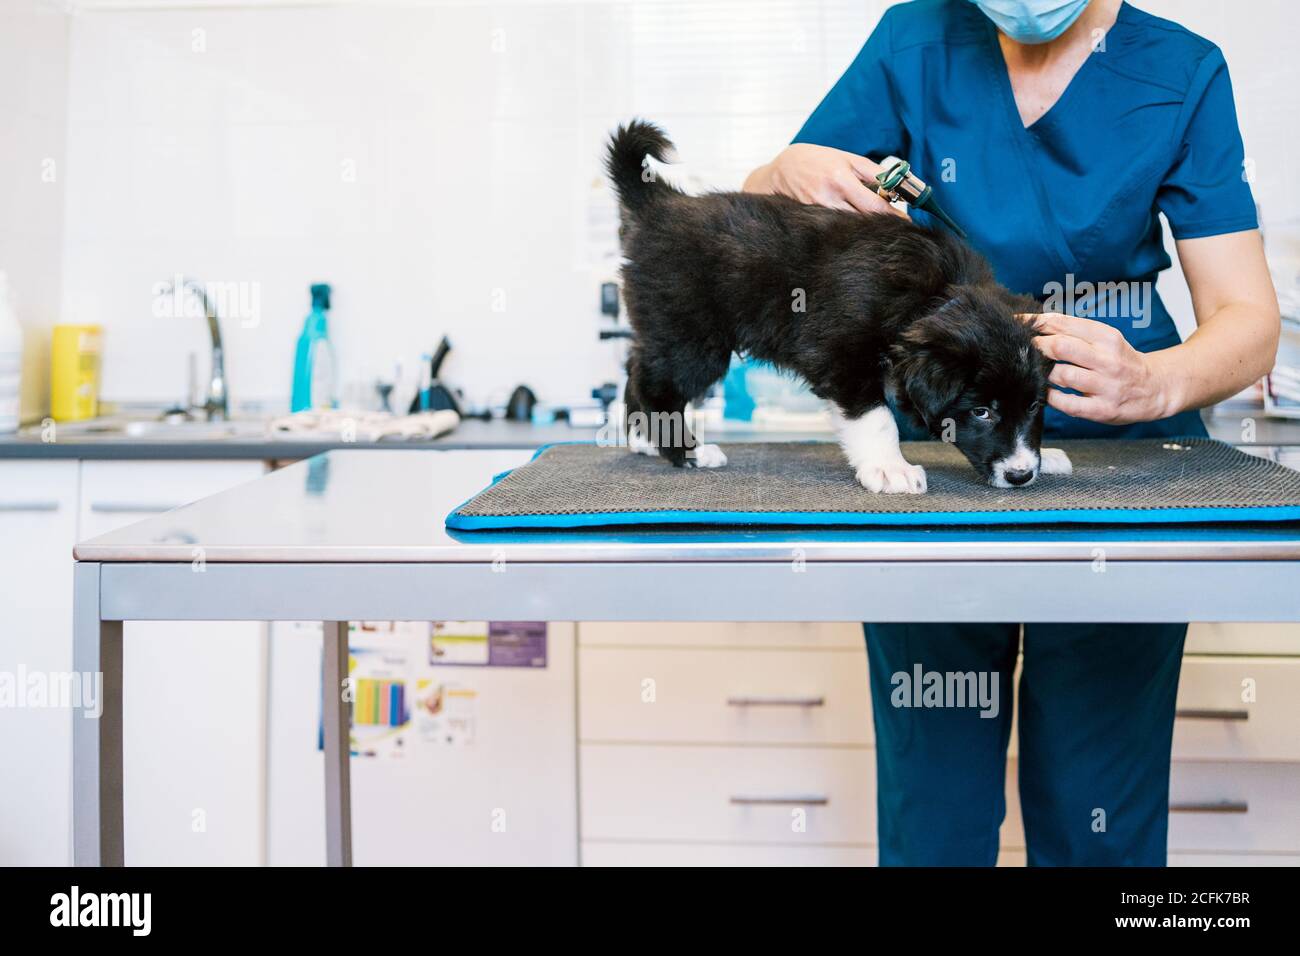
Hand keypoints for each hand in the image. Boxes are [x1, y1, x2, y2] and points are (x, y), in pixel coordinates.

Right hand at [747, 144, 907, 216]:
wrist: (779, 172)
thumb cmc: (815, 161)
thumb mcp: (846, 158)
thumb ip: (872, 173)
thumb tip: (895, 188)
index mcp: (841, 179)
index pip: (875, 205)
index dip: (893, 217)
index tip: (905, 224)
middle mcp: (828, 198)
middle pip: (863, 221)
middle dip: (880, 226)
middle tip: (893, 230)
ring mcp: (817, 212)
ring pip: (849, 229)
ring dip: (864, 230)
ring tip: (875, 231)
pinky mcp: (809, 221)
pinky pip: (834, 230)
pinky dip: (846, 231)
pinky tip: (852, 231)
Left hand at [1024, 312, 1177, 424]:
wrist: (1156, 388)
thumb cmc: (1121, 361)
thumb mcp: (1106, 339)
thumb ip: (1075, 331)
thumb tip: (1037, 322)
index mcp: (1106, 337)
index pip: (1064, 324)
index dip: (1036, 323)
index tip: (1018, 323)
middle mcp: (1107, 359)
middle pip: (1060, 347)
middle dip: (1036, 347)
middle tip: (1023, 350)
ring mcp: (1105, 385)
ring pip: (1062, 375)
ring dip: (1043, 374)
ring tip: (1036, 373)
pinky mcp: (1102, 409)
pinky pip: (1067, 403)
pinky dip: (1051, 397)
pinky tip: (1046, 393)